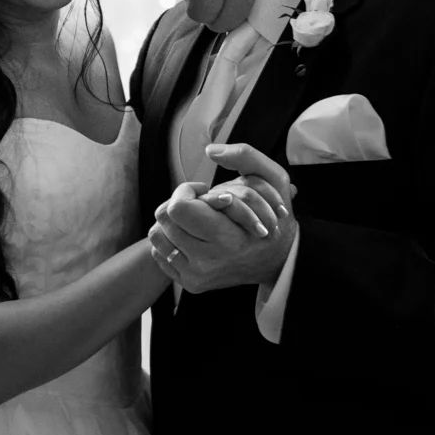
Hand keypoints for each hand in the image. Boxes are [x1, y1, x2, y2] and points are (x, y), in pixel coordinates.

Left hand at [148, 145, 297, 292]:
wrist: (278, 261)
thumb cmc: (274, 216)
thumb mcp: (274, 179)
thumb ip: (245, 156)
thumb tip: (210, 150)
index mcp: (228, 238)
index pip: (178, 208)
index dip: (186, 191)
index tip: (203, 191)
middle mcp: (209, 262)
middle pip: (163, 218)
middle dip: (179, 203)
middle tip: (201, 205)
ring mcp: (197, 276)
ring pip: (156, 234)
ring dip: (172, 221)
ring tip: (197, 220)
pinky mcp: (190, 284)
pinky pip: (159, 252)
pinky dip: (170, 239)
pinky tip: (192, 236)